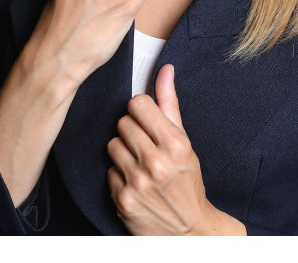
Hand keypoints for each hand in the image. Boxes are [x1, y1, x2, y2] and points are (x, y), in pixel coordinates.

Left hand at [107, 64, 246, 234]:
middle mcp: (156, 163)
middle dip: (133, 129)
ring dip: (123, 150)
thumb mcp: (184, 140)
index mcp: (174, 143)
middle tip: (145, 143)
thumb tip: (165, 69)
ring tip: (139, 161)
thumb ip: (170, 103)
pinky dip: (119, 172)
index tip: (146, 118)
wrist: (189, 227)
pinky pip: (108, 169)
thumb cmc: (187, 178)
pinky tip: (133, 179)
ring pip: (112, 144)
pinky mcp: (123, 199)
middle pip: (123, 122)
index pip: (138, 104)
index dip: (141, 109)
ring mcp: (138, 182)